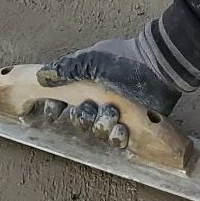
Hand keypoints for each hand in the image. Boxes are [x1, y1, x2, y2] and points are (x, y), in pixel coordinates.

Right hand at [35, 35, 181, 148]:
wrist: (158, 68)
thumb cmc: (124, 60)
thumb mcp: (92, 60)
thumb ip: (67, 68)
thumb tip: (41, 76)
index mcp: (87, 83)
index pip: (63, 99)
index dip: (56, 107)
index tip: (53, 113)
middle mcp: (99, 99)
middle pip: (80, 119)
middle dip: (83, 117)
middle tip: (90, 108)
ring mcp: (116, 113)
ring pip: (97, 131)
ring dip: (102, 124)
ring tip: (113, 114)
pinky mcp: (132, 125)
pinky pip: (117, 140)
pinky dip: (117, 135)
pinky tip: (122, 127)